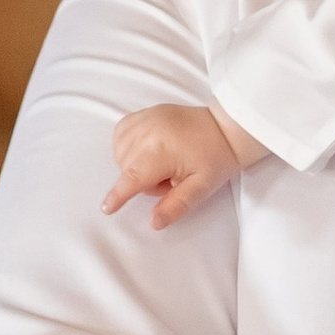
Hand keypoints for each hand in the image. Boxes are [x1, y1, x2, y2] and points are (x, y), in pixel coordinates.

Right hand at [106, 103, 249, 230]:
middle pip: (126, 167)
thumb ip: (175, 205)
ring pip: (120, 151)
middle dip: (142, 179)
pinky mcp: (145, 112)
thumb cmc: (216, 157)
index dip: (118, 195)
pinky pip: (121, 133)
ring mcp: (145, 118)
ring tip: (160, 162)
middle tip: (169, 177)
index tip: (107, 208)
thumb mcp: (201, 187)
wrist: (227, 127)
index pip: (132, 178)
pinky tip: (145, 150)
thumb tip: (154, 222)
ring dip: (132, 163)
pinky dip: (127, 145)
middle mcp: (148, 131)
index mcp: (162, 150)